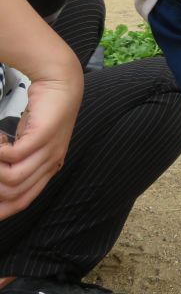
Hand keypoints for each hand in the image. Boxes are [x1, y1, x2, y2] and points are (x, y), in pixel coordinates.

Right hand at [0, 78, 79, 219]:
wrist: (62, 84)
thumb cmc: (43, 113)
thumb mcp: (28, 142)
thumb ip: (17, 160)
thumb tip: (1, 174)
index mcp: (48, 168)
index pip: (23, 201)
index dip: (1, 209)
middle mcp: (51, 163)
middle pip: (15, 194)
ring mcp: (49, 150)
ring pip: (13, 179)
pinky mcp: (43, 135)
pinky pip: (13, 155)